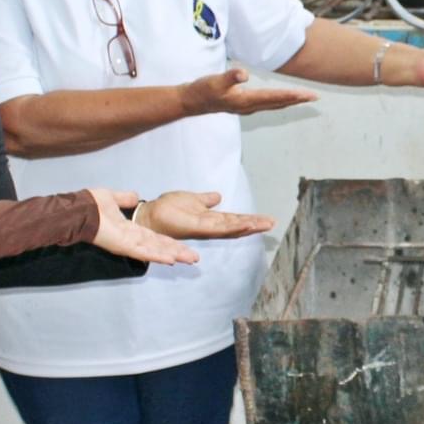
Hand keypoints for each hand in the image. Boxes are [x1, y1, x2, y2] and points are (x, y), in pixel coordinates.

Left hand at [85, 189, 198, 265]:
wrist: (78, 209)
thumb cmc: (91, 204)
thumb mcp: (113, 198)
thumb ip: (125, 198)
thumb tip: (135, 196)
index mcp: (131, 229)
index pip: (155, 237)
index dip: (170, 242)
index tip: (184, 246)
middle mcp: (132, 239)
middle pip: (160, 247)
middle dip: (178, 252)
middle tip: (195, 258)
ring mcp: (129, 244)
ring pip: (156, 251)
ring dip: (173, 255)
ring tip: (189, 260)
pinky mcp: (124, 246)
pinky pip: (144, 252)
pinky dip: (158, 256)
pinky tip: (171, 260)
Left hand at [135, 190, 275, 240]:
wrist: (151, 214)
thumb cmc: (168, 209)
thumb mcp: (192, 199)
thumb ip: (205, 199)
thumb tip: (218, 196)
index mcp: (210, 218)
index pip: (234, 219)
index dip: (250, 219)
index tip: (266, 219)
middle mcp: (210, 225)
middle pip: (237, 225)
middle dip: (255, 224)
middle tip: (273, 223)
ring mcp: (205, 227)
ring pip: (231, 227)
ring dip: (248, 226)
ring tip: (264, 224)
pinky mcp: (198, 227)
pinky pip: (218, 227)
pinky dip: (232, 227)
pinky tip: (244, 225)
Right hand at [178, 68, 318, 117]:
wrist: (191, 102)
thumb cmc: (203, 90)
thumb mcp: (215, 81)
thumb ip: (230, 77)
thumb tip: (244, 73)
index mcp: (246, 101)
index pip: (275, 98)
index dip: (292, 96)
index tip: (307, 95)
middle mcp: (250, 106)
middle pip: (279, 103)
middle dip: (297, 100)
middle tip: (315, 98)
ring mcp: (247, 107)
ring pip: (275, 104)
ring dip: (290, 101)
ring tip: (305, 98)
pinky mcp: (244, 104)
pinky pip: (268, 103)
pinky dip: (279, 101)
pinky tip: (284, 99)